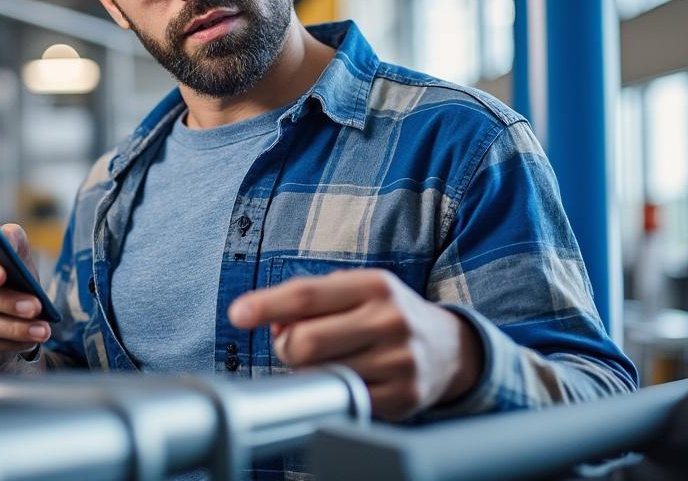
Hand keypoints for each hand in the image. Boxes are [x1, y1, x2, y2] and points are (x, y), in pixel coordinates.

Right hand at [0, 223, 49, 369]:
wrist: (1, 313)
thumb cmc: (8, 277)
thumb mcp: (13, 255)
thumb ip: (11, 239)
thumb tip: (7, 238)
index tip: (2, 276)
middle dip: (7, 301)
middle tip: (35, 307)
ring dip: (13, 327)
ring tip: (40, 329)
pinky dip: (7, 342)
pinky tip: (28, 340)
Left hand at [228, 269, 482, 420]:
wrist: (449, 348)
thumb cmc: (387, 313)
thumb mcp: (356, 290)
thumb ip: (310, 299)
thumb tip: (269, 320)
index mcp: (374, 285)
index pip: (307, 294)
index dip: (266, 305)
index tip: (238, 313)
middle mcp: (390, 319)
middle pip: (306, 341)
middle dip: (287, 347)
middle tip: (295, 345)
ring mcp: (399, 361)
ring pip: (321, 375)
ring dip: (308, 372)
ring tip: (326, 361)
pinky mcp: (403, 398)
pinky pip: (345, 403)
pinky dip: (333, 394)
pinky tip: (344, 380)